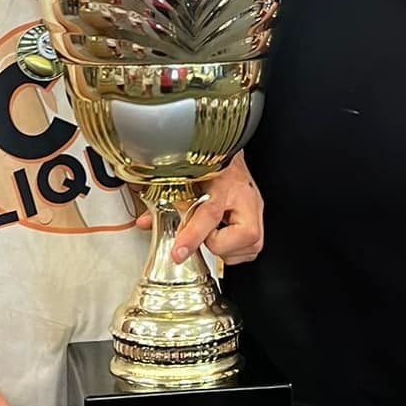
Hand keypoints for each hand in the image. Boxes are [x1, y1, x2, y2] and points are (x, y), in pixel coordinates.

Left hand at [132, 155, 263, 265]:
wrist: (227, 152)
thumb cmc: (209, 164)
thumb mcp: (186, 180)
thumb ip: (166, 202)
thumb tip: (145, 221)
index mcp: (225, 184)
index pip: (210, 214)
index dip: (192, 235)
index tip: (179, 253)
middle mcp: (247, 199)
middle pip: (239, 237)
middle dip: (216, 241)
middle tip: (206, 229)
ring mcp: (257, 211)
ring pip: (249, 248)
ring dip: (226, 247)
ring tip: (215, 231)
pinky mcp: (260, 222)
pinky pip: (251, 251)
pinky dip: (234, 249)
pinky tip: (225, 236)